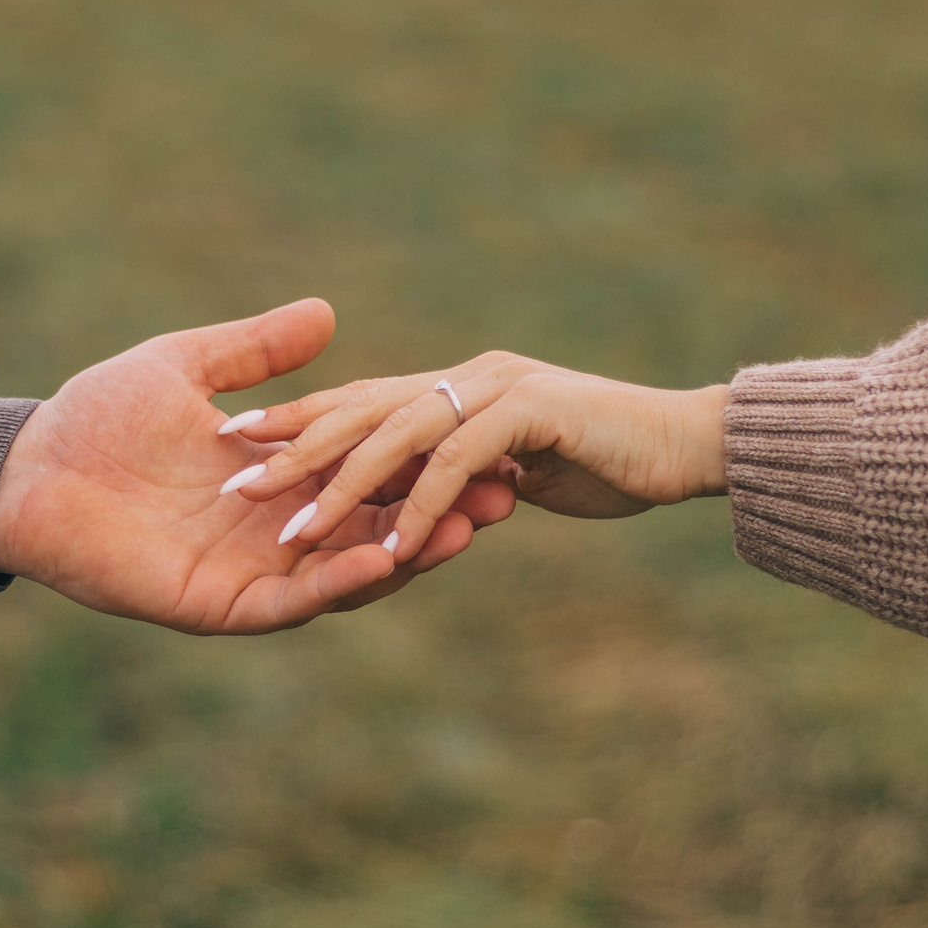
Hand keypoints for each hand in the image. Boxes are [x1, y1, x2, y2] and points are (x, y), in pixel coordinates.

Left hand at [0, 300, 516, 632]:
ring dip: (409, 554)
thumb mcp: (187, 368)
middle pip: (376, 531)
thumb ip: (256, 352)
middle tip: (507, 497)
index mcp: (271, 483)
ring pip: (349, 573)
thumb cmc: (95, 416)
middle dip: (440, 516)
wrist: (26, 468)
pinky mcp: (220, 607)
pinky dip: (341, 582)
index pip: (367, 479)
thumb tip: (325, 315)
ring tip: (468, 529)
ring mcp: (249, 573)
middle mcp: (271, 533)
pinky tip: (387, 560)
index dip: (424, 466)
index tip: (486, 443)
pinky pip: (294, 603)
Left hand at [220, 352, 726, 560]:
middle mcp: (466, 380)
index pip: (359, 399)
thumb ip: (468, 475)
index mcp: (456, 386)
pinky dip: (420, 505)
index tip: (234, 445)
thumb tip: (418, 502)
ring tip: (292, 531)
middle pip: (359, 409)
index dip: (296, 419)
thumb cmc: (615, 458)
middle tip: (231, 483)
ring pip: (396, 434)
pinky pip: (455, 462)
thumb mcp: (523, 469)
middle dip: (291, 448)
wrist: (696, 444)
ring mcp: (496, 392)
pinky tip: (387, 547)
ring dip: (342, 487)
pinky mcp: (530, 417)